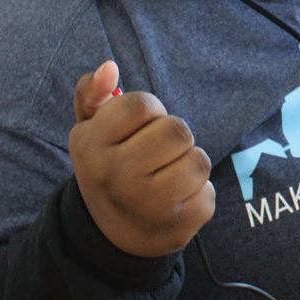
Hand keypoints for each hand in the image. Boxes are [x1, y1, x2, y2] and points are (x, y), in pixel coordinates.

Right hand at [68, 60, 214, 257]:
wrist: (113, 233)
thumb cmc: (109, 166)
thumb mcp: (90, 130)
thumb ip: (92, 93)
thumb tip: (109, 66)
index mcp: (92, 145)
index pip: (142, 104)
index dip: (151, 110)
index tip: (141, 126)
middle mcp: (116, 176)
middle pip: (177, 130)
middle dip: (174, 135)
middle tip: (159, 151)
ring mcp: (147, 204)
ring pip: (198, 160)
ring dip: (189, 162)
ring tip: (170, 173)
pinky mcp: (177, 225)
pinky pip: (208, 191)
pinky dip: (198, 191)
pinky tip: (177, 199)